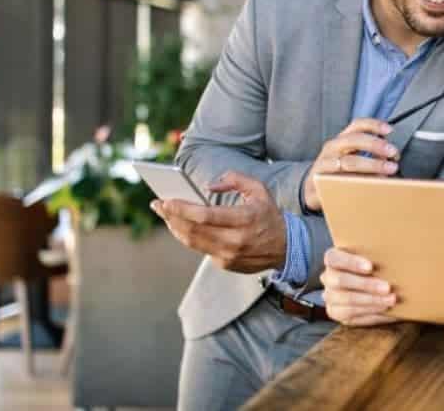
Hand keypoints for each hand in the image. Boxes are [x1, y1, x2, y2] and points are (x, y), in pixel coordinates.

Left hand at [151, 171, 287, 273]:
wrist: (286, 248)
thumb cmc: (269, 215)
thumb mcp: (260, 190)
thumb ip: (235, 180)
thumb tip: (209, 186)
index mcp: (245, 219)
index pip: (205, 216)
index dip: (182, 209)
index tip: (165, 200)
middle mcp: (236, 240)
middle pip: (193, 230)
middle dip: (171, 216)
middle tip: (157, 205)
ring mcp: (229, 255)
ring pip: (192, 242)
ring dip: (175, 227)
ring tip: (165, 215)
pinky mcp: (225, 263)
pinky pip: (200, 249)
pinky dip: (188, 237)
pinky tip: (181, 226)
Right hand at [303, 118, 398, 210]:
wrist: (311, 189)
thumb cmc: (337, 173)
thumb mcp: (354, 160)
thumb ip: (372, 157)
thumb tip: (393, 159)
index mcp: (342, 140)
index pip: (356, 125)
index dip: (373, 125)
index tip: (389, 130)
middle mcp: (332, 148)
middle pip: (353, 140)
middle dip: (375, 144)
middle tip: (393, 152)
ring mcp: (324, 164)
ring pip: (348, 162)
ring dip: (371, 164)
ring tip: (388, 169)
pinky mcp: (319, 181)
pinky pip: (339, 181)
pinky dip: (356, 183)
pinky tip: (369, 186)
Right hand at [320, 247, 398, 326]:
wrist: (371, 284)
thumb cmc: (374, 265)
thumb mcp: (372, 256)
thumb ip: (376, 255)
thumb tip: (393, 256)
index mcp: (333, 259)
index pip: (334, 258)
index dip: (350, 262)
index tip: (370, 267)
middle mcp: (328, 278)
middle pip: (340, 281)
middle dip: (366, 285)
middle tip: (387, 288)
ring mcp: (330, 297)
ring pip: (347, 301)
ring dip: (372, 301)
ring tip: (391, 300)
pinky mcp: (337, 313)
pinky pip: (353, 316)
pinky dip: (372, 314)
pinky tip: (387, 311)